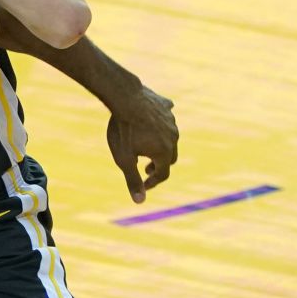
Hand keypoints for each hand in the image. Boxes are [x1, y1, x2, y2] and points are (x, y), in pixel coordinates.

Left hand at [105, 83, 178, 202]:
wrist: (125, 97)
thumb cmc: (123, 129)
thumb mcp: (124, 159)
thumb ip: (133, 180)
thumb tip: (140, 201)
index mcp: (164, 152)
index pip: (163, 174)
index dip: (153, 182)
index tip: (143, 184)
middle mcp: (173, 137)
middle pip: (170, 157)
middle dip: (159, 165)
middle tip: (146, 168)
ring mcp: (171, 120)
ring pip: (170, 136)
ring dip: (161, 145)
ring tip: (146, 145)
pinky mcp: (166, 105)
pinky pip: (167, 116)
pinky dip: (161, 122)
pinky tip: (153, 121)